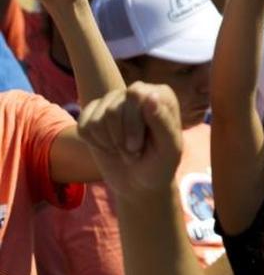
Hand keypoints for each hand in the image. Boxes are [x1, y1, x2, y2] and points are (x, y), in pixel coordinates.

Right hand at [78, 83, 182, 199]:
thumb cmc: (160, 164)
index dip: (132, 125)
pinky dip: (95, 143)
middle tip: (133, 152)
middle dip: (120, 138)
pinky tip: (109, 147)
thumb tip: (150, 95)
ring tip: (123, 150)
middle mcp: (137, 92)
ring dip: (109, 143)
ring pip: (97, 119)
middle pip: (113, 109)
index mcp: (160, 94)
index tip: (139, 147)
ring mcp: (114, 101)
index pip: (135, 95)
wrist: (140, 182)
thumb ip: (162, 121)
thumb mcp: (169, 148)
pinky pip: (83, 126)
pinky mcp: (94, 113)